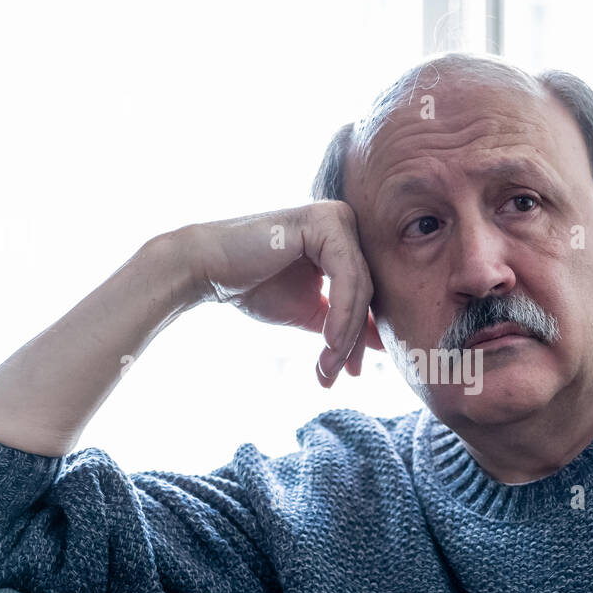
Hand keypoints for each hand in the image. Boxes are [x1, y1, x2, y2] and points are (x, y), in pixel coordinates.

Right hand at [154, 200, 383, 386]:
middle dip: (353, 340)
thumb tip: (385, 346)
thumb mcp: (313, 313)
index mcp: (345, 241)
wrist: (207, 269)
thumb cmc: (254, 287)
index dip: (361, 337)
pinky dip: (342, 314)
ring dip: (345, 335)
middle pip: (367, 292)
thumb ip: (347, 324)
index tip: (352, 373)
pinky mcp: (325, 221)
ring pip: (360, 289)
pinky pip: (347, 276)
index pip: (367, 294)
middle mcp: (346, 222)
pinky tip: (329, 342)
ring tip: (328, 366)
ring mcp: (337, 217)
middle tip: (341, 375)